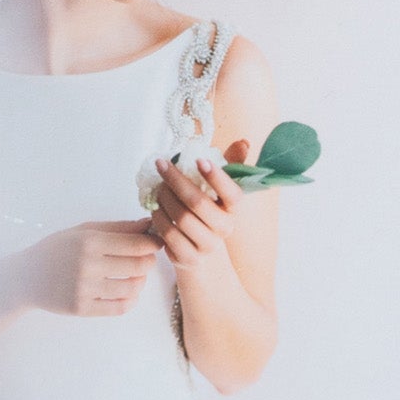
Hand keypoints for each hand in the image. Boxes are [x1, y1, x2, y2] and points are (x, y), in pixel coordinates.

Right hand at [24, 219, 160, 317]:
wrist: (25, 277)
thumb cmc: (56, 250)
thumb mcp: (81, 231)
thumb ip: (116, 228)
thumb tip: (147, 224)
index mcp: (89, 241)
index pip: (135, 245)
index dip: (152, 244)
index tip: (156, 242)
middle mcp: (87, 265)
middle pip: (138, 266)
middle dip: (148, 261)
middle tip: (146, 258)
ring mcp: (85, 289)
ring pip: (132, 288)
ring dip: (140, 281)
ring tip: (135, 275)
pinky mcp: (82, 308)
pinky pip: (120, 307)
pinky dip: (131, 299)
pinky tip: (128, 291)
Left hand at [147, 141, 249, 275]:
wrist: (204, 258)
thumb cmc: (209, 215)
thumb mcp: (220, 192)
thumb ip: (230, 166)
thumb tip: (244, 142)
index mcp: (233, 210)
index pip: (233, 194)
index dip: (217, 177)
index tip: (199, 160)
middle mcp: (224, 229)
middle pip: (197, 202)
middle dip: (175, 180)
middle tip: (161, 164)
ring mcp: (207, 246)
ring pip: (180, 218)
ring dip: (164, 198)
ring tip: (157, 186)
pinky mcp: (189, 258)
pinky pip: (169, 235)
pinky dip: (158, 217)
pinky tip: (155, 207)